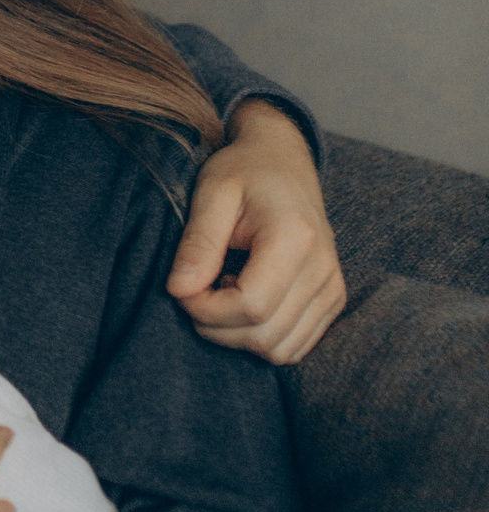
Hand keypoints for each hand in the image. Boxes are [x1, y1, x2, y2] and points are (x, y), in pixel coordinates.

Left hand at [169, 100, 345, 364]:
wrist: (283, 161)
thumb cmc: (243, 172)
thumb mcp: (211, 193)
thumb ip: (197, 243)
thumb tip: (178, 290)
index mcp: (295, 239)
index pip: (251, 307)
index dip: (206, 310)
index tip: (182, 287)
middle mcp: (324, 269)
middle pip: (264, 336)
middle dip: (216, 326)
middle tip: (196, 290)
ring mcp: (333, 289)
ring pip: (280, 350)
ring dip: (237, 335)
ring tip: (223, 290)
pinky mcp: (333, 300)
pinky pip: (294, 347)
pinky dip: (261, 337)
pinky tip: (245, 300)